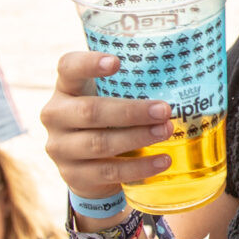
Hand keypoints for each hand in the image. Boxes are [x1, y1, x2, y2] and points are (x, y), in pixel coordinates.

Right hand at [39, 51, 173, 199]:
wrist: (89, 168)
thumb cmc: (107, 121)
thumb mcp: (110, 98)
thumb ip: (130, 85)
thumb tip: (183, 72)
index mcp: (66, 88)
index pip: (68, 68)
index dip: (88, 64)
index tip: (116, 62)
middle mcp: (55, 116)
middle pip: (90, 111)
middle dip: (130, 111)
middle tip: (164, 110)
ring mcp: (60, 148)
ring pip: (99, 143)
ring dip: (137, 137)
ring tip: (166, 131)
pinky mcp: (72, 175)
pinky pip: (109, 171)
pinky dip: (139, 167)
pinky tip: (163, 160)